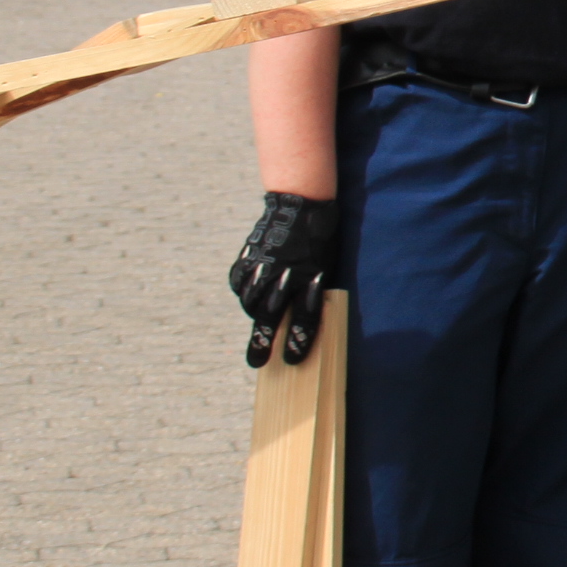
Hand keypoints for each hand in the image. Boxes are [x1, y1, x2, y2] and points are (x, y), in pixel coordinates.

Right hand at [229, 191, 339, 366]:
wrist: (300, 203)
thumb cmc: (321, 240)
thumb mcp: (325, 266)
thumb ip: (312, 292)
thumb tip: (298, 320)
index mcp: (310, 277)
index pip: (305, 317)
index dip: (298, 341)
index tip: (291, 360)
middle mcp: (284, 274)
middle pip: (270, 317)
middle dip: (262, 342)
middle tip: (256, 362)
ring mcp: (262, 267)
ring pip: (250, 303)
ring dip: (253, 318)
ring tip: (258, 331)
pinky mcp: (247, 258)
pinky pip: (240, 285)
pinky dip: (244, 294)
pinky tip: (249, 298)